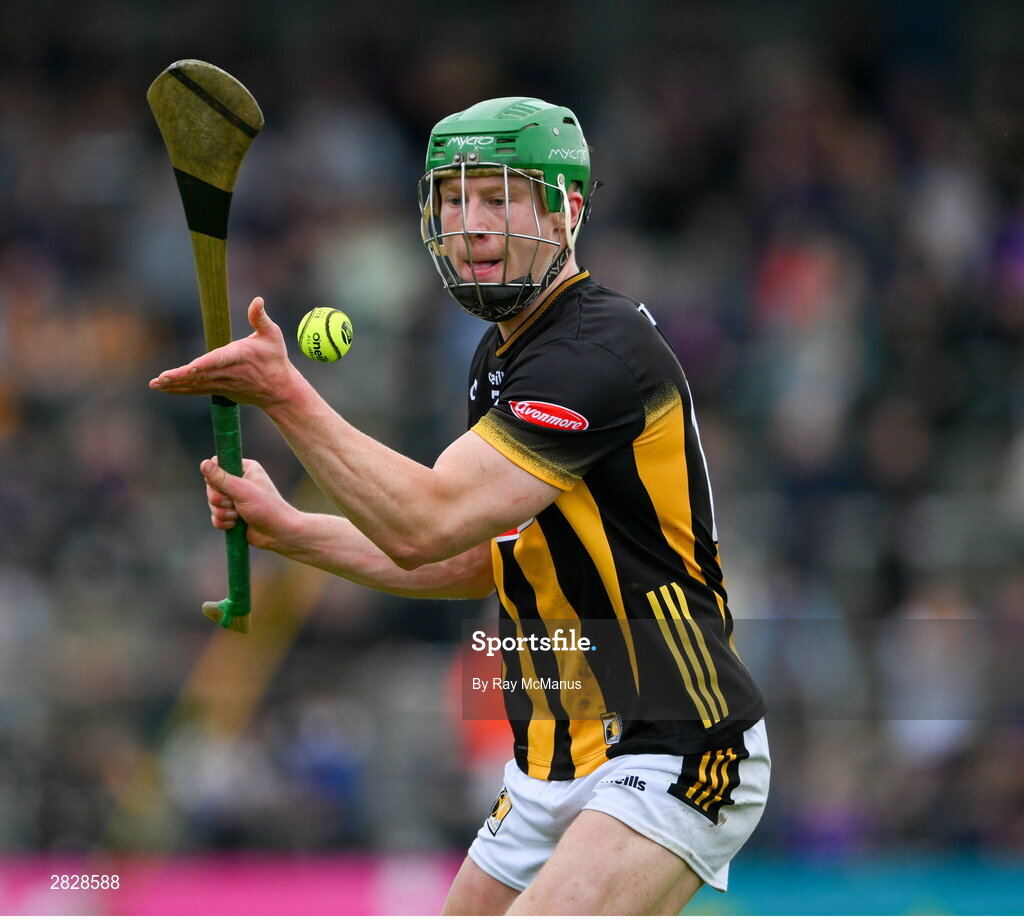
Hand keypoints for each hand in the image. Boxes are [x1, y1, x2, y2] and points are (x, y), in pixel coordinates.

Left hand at [149, 297, 301, 407]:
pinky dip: (180, 390)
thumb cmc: (275, 359)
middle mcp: (229, 371)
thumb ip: (260, 318)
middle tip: (161, 378)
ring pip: (195, 384)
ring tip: (156, 383)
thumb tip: (257, 299)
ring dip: (175, 384)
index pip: (219, 360)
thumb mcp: (273, 335)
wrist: (278, 390)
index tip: (191, 368)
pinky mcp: (219, 389)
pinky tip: (164, 388)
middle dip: (180, 377)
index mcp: (239, 356)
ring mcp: (222, 383)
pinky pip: (196, 390)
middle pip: (201, 374)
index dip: (204, 364)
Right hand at [203, 455, 300, 552]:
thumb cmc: (266, 508)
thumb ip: (221, 478)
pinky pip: (215, 516)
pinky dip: (223, 522)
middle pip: (211, 485)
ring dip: (223, 512)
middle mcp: (239, 481)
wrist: (278, 533)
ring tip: (238, 515)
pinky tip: (235, 524)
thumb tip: (203, 463)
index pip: (217, 464)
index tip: (224, 486)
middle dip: (219, 499)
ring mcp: (235, 498)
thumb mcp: (242, 491)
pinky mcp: (232, 514)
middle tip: (234, 504)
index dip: (214, 477)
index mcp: (245, 468)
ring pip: (212, 503)